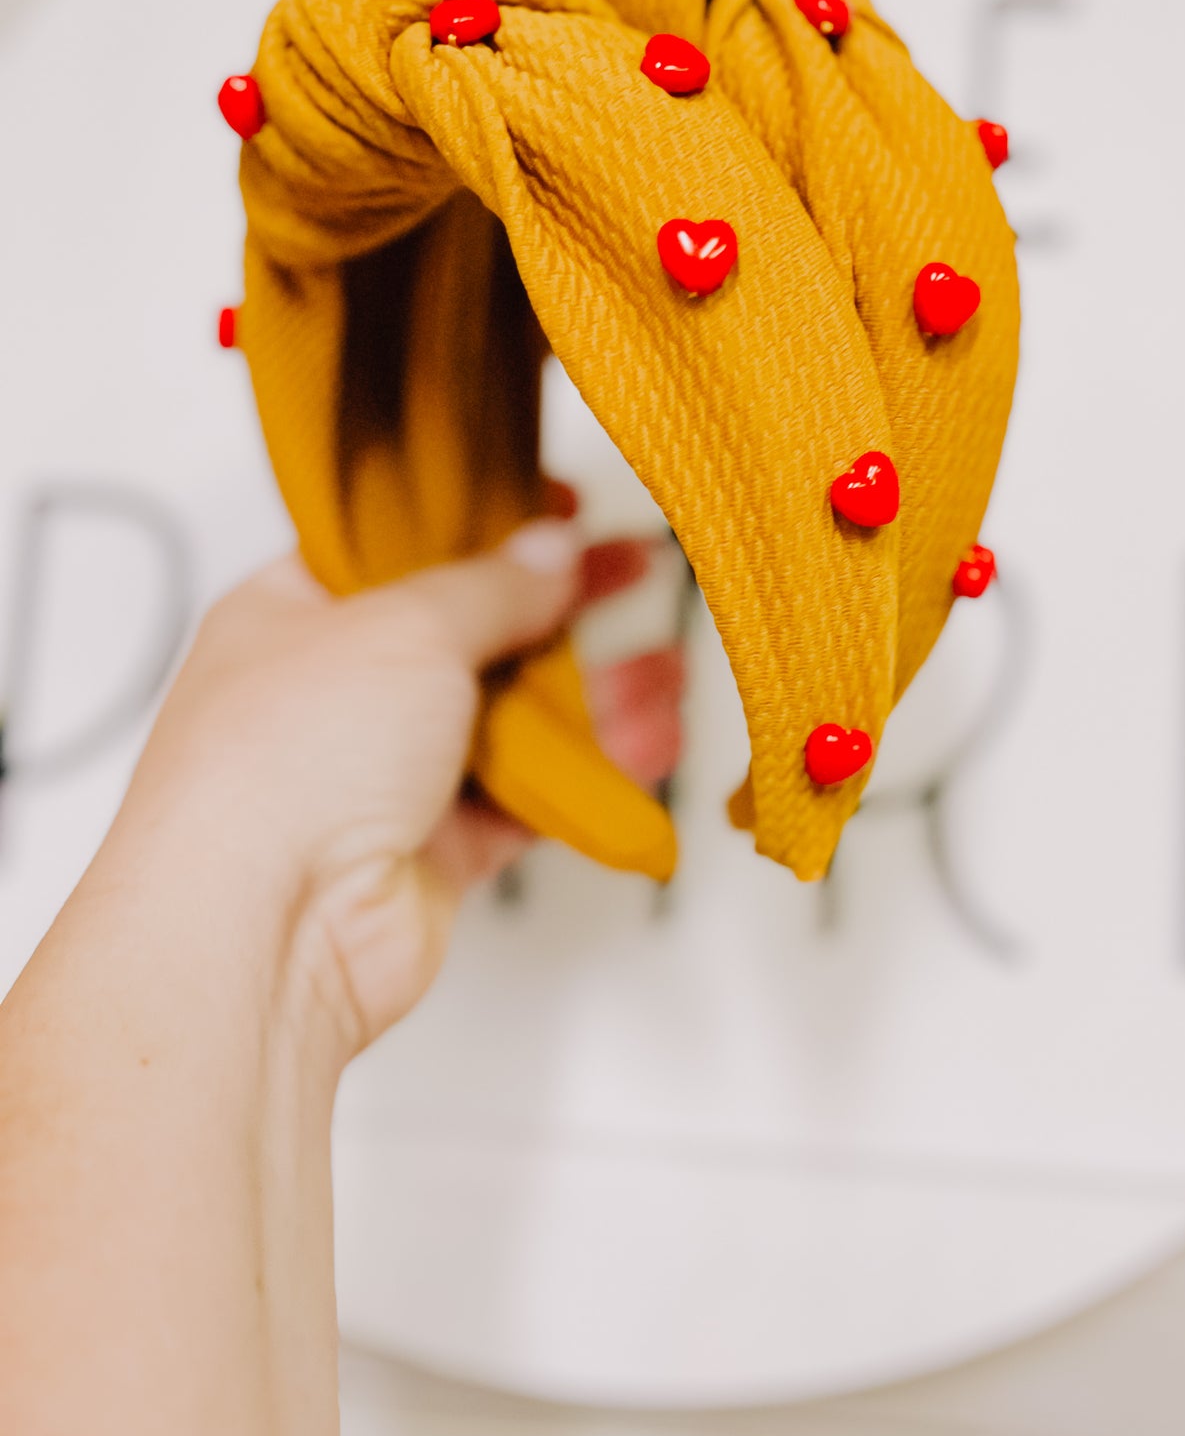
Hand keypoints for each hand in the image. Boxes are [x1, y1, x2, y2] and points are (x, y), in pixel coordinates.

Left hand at [111, 521, 681, 1059]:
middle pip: (470, 632)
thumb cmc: (279, 770)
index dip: (480, 519)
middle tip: (632, 570)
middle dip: (558, 605)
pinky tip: (648, 742)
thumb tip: (548, 551)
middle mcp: (337, 690)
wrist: (265, 932)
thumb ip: (492, 586)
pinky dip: (589, 775)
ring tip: (668, 666)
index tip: (554, 503)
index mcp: (296, 611)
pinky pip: (528, 798)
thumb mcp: (404, 628)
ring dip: (593, 693)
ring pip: (509, 719)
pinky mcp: (433, 847)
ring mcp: (384, 773)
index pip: (399, 545)